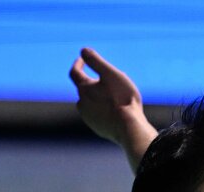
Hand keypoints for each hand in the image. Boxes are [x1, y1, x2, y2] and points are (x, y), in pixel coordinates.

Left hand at [69, 47, 156, 163]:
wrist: (129, 128)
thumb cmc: (122, 99)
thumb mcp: (110, 74)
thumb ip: (96, 61)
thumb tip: (83, 51)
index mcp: (84, 89)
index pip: (74, 73)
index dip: (78, 64)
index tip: (83, 59)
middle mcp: (82, 104)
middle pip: (82, 89)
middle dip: (91, 82)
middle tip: (104, 78)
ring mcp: (89, 118)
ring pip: (89, 103)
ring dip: (96, 97)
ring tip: (111, 96)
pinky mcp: (97, 128)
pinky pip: (97, 116)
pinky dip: (102, 110)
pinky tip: (114, 111)